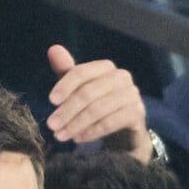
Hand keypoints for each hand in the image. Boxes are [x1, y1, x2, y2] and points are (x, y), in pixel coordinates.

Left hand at [45, 44, 151, 162]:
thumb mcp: (80, 90)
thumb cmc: (99, 108)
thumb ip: (67, 73)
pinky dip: (92, 132)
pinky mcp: (137, 113)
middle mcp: (121, 77)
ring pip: (98, 109)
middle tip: (51, 125)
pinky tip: (78, 139)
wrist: (125, 134)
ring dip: (76, 124)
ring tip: (60, 136)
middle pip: (88, 92)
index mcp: (105, 68)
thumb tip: (53, 49)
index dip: (65, 85)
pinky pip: (110, 122)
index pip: (81, 72)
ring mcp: (131, 95)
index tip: (51, 101)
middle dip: (67, 110)